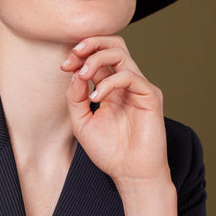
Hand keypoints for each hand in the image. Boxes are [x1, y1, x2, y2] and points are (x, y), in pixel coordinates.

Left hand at [60, 35, 169, 185]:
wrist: (130, 173)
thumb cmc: (108, 151)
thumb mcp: (81, 122)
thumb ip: (75, 97)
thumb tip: (74, 72)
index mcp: (109, 87)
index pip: (97, 56)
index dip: (79, 55)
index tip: (64, 66)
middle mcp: (125, 83)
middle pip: (114, 44)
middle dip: (91, 43)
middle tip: (74, 54)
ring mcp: (139, 87)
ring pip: (121, 54)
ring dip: (97, 58)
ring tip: (83, 74)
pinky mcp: (150, 96)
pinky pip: (130, 76)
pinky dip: (110, 81)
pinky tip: (97, 97)